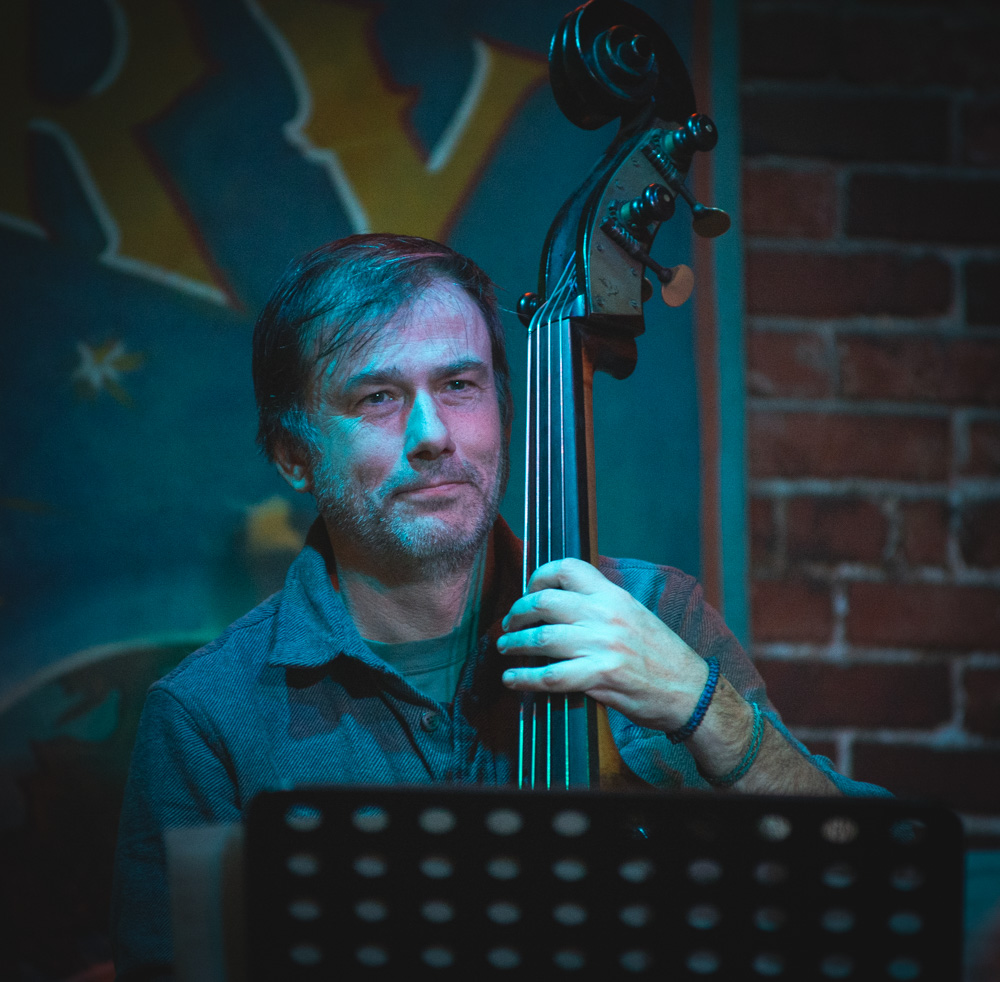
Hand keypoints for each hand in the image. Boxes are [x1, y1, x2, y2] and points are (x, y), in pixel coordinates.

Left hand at [496, 557, 710, 732]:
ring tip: (504, 647)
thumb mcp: (634, 615)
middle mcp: (606, 614)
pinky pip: (550, 676)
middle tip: (509, 623)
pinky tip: (511, 678)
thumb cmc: (661, 656)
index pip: (568, 568)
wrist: (690, 691)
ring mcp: (603, 645)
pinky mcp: (601, 676)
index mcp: (614, 596)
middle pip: (544, 602)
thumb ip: (601, 606)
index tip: (528, 590)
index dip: (539, 576)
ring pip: (542, 638)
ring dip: (514, 643)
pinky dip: (524, 678)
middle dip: (518, 612)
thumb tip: (562, 603)